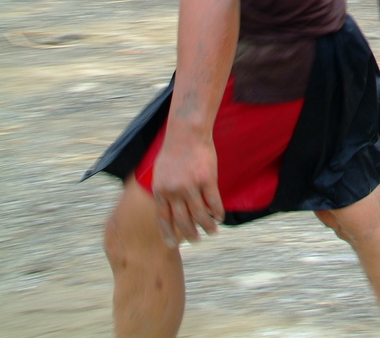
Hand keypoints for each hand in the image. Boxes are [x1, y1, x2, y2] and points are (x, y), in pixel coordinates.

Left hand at [150, 130, 224, 246]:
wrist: (186, 134)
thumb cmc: (173, 152)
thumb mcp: (160, 173)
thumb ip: (163, 190)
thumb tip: (167, 207)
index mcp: (160, 191)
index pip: (163, 219)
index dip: (168, 233)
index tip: (173, 244)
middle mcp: (174, 191)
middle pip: (182, 220)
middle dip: (190, 234)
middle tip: (196, 240)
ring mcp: (190, 186)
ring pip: (199, 215)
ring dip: (206, 226)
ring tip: (212, 232)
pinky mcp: (207, 180)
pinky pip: (213, 202)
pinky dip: (217, 212)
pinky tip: (220, 217)